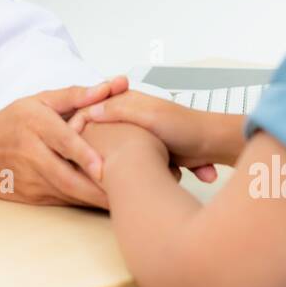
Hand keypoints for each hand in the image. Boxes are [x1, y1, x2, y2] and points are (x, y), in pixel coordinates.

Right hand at [0, 80, 121, 207]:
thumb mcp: (41, 100)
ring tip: (123, 202)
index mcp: (34, 123)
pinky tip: (102, 202)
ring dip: (93, 198)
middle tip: (126, 193)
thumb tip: (111, 86)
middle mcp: (30, 152)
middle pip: (65, 175)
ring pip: (65, 192)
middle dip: (95, 188)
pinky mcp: (30, 197)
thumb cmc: (14, 121)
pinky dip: (82, 202)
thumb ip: (77, 95)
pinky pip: (61, 201)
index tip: (104, 168)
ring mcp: (28, 178)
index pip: (62, 141)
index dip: (84, 155)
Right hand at [70, 90, 246, 182]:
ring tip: (108, 181)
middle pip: (101, 134)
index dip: (79, 129)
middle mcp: (130, 118)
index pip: (91, 112)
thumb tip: (88, 112)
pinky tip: (128, 185)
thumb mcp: (148, 115)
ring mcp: (139, 136)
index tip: (72, 147)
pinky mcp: (148, 152)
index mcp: (127, 102)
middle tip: (87, 167)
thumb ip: (118, 111)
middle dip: (97, 152)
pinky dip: (134, 172)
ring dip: (117, 167)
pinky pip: (132, 163)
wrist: (213, 145)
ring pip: (116, 152)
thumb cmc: (185, 127)